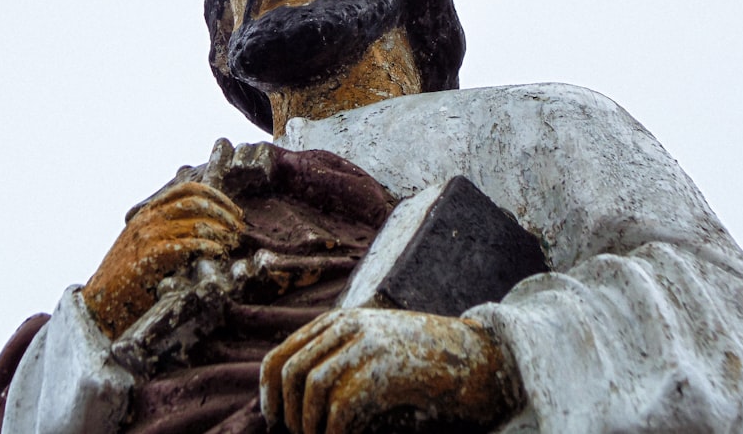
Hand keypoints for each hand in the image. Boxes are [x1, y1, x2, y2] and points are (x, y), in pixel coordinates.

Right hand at [83, 181, 244, 337]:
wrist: (98, 307)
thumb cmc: (127, 281)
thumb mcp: (145, 247)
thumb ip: (168, 234)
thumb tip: (208, 229)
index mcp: (148, 213)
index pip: (188, 190)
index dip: (217, 197)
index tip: (234, 212)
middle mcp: (148, 219)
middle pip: (197, 202)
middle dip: (224, 214)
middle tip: (239, 231)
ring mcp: (148, 236)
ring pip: (196, 221)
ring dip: (221, 232)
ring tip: (232, 244)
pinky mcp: (149, 257)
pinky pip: (188, 244)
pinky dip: (208, 247)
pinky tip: (218, 255)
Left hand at [260, 308, 517, 433]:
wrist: (475, 356)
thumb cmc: (421, 360)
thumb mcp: (372, 347)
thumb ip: (338, 357)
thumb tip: (293, 396)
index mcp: (338, 321)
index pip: (279, 355)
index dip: (267, 393)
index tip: (271, 421)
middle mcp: (347, 327)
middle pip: (289, 372)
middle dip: (285, 413)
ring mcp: (367, 345)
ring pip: (311, 390)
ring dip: (309, 426)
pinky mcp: (385, 370)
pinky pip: (341, 409)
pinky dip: (334, 433)